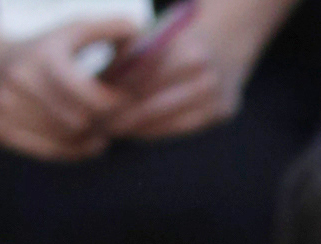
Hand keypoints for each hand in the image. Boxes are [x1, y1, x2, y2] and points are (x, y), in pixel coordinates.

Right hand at [0, 22, 135, 153]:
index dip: (114, 103)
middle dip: (102, 121)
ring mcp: (6, 108)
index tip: (127, 102)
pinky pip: (45, 151)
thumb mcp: (66, 32)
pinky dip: (72, 151)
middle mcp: (21, 82)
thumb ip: (104, 30)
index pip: (90, 95)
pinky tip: (88, 142)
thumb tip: (137, 27)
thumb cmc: (37, 50)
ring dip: (89, 138)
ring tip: (102, 130)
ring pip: (64, 139)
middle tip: (118, 120)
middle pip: (79, 120)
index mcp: (42, 58)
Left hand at [98, 0, 254, 131]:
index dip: (113, 94)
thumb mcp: (157, 34)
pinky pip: (180, 128)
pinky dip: (154, 131)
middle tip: (96, 124)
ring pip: (164, 121)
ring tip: (110, 129)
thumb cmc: (181, 36)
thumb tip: (96, 83)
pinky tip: (135, 132)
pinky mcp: (222, 112)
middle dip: (121, 116)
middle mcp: (205, 77)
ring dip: (135, 128)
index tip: (91, 102)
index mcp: (187, 52)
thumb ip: (131, 54)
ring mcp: (217, 97)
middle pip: (152, 105)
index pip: (141, 81)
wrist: (229, 36)